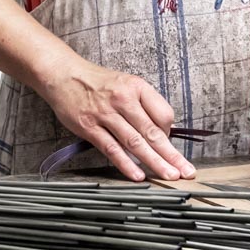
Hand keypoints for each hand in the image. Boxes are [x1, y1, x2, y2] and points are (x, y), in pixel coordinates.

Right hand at [39, 57, 194, 180]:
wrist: (64, 74)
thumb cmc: (98, 82)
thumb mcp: (126, 83)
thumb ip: (145, 104)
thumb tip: (164, 130)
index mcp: (137, 87)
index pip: (164, 114)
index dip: (170, 132)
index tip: (170, 144)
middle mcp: (123, 100)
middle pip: (153, 132)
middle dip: (172, 155)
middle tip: (186, 172)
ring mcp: (105, 114)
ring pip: (135, 143)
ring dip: (154, 162)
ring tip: (169, 176)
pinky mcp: (89, 127)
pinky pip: (112, 149)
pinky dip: (126, 164)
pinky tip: (138, 175)